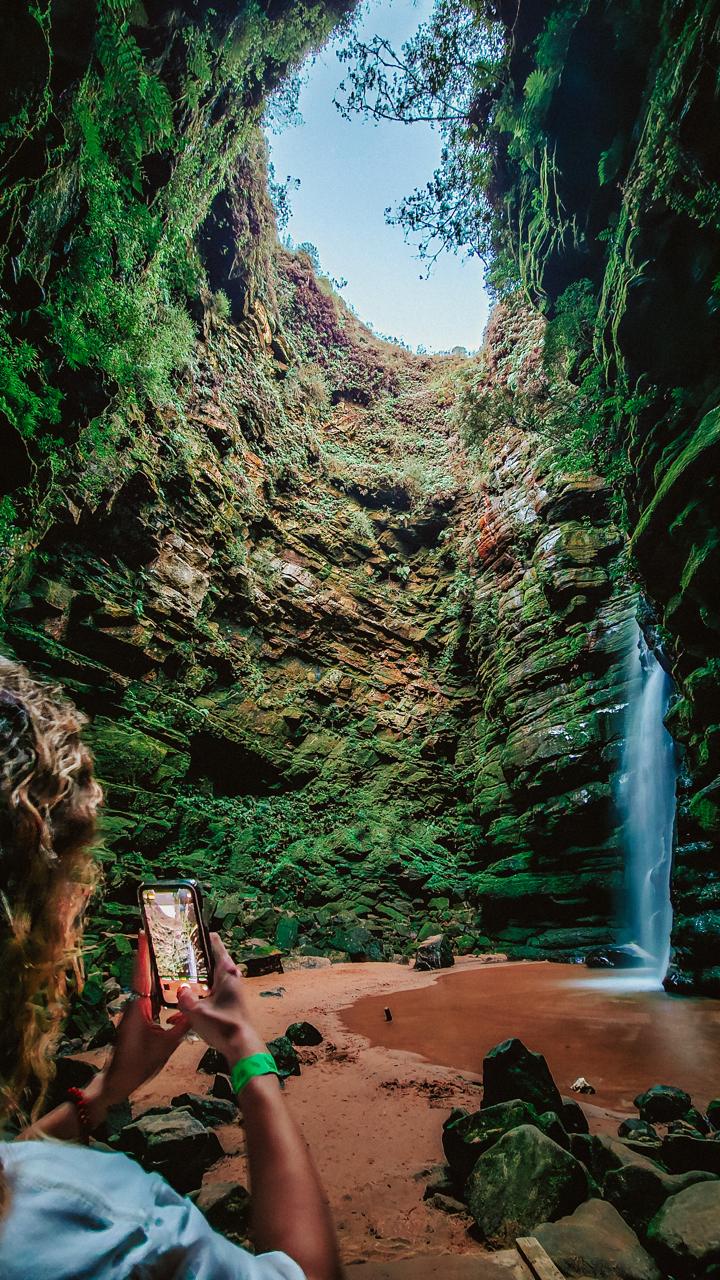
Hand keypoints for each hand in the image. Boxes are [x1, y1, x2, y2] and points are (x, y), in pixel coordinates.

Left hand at [94, 931, 189, 1108]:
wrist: (117, 1082)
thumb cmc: (138, 1065)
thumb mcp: (165, 1046)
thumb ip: (182, 1026)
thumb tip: (196, 1007)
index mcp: (138, 1007)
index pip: (142, 974)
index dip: (143, 953)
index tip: (143, 933)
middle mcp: (135, 1005)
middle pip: (143, 975)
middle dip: (150, 955)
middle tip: (160, 935)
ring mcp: (135, 1011)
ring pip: (146, 985)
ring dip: (153, 969)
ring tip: (167, 952)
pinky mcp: (137, 1019)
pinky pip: (149, 997)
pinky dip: (158, 987)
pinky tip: (169, 983)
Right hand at [177, 933, 265, 1065]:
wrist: (241, 1046)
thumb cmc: (222, 1025)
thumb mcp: (197, 1012)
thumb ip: (185, 998)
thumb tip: (180, 990)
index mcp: (226, 972)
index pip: (215, 945)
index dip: (203, 936)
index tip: (190, 931)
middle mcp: (232, 977)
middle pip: (212, 959)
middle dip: (196, 957)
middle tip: (177, 954)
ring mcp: (232, 989)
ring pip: (212, 975)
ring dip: (197, 976)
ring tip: (178, 976)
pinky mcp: (230, 1001)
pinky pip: (213, 989)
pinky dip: (201, 990)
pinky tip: (186, 1003)